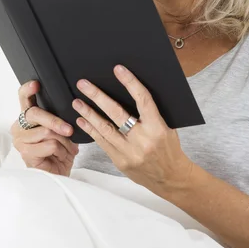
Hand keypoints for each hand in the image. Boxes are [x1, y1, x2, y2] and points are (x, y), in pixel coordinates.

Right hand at [11, 81, 78, 175]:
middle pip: (35, 113)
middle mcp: (19, 127)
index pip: (23, 98)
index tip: (36, 84)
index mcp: (28, 118)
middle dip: (55, 121)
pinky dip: (61, 151)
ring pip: (46, 131)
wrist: (58, 174)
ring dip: (63, 142)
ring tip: (66, 149)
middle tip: (69, 130)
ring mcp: (20, 140)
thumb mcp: (62, 130)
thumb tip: (70, 105)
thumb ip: (59, 117)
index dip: (28, 90)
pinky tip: (60, 157)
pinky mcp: (25, 153)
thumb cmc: (59, 151)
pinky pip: (49, 145)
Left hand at [71, 65, 192, 193]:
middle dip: (98, 97)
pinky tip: (83, 121)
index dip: (130, 83)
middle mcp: (142, 140)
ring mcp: (129, 152)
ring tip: (77, 102)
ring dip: (89, 113)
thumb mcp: (167, 127)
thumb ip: (151, 113)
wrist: (170, 178)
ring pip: (104, 129)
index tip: (118, 70)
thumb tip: (132, 91)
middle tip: (84, 85)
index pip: (143, 100)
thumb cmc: (169, 148)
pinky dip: (91, 130)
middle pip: (116, 113)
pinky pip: (102, 143)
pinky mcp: (120, 162)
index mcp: (157, 128)